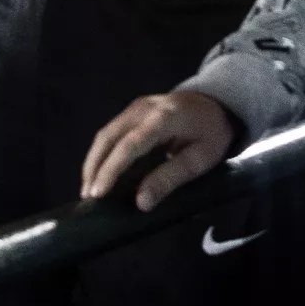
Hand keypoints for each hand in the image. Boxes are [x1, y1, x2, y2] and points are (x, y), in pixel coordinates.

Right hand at [80, 90, 237, 209]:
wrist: (216, 102)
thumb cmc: (212, 133)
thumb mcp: (200, 159)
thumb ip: (170, 178)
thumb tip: (140, 202)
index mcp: (164, 118)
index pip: (130, 145)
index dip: (111, 170)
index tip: (98, 193)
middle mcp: (143, 108)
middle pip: (109, 137)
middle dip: (94, 167)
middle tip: (88, 197)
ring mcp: (135, 107)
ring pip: (105, 134)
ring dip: (94, 161)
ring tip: (89, 189)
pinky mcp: (132, 111)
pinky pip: (111, 132)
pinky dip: (101, 153)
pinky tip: (99, 172)